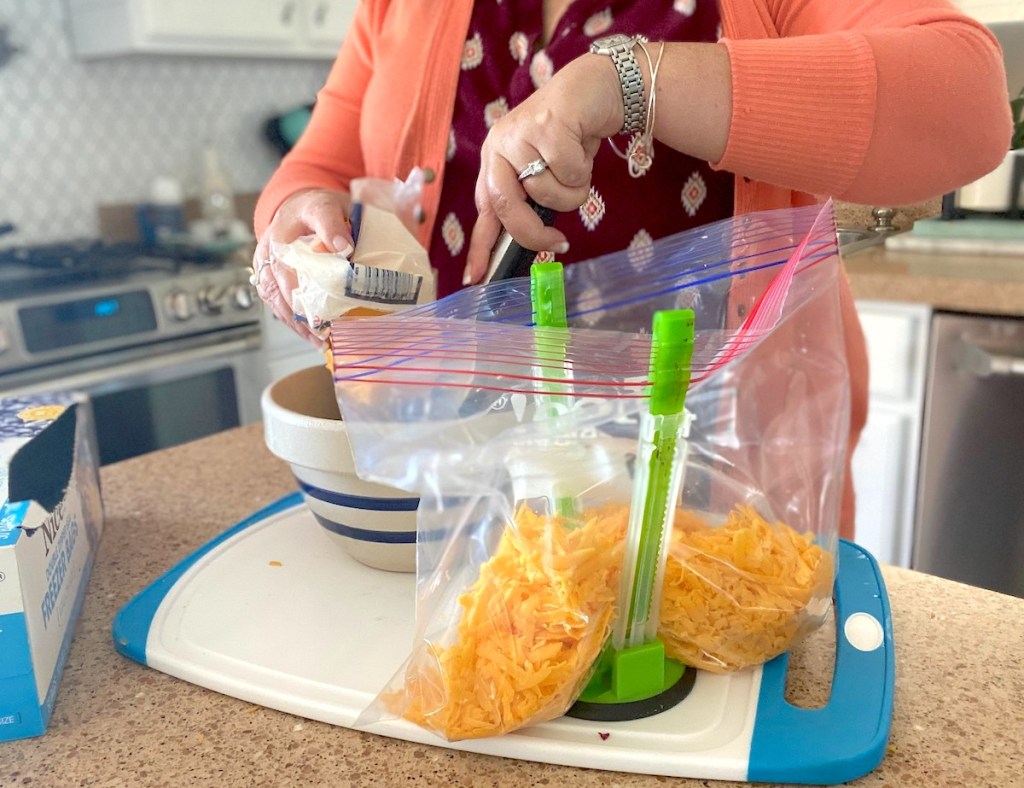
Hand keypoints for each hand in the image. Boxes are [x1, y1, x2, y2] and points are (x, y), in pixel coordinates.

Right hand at [252, 188, 353, 343]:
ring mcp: (264, 264)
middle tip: (321, 332)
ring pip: (274, 298)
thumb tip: (343, 246)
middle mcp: (268, 248)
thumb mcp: (328, 206)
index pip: (286, 261)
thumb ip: (333, 223)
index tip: (316, 312)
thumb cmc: (318, 208)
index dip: (298, 289)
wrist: (301, 206)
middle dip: (298, 313)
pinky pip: (275, 302)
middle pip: (276, 286)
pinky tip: (310, 334)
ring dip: (295, 322)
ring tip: (318, 340)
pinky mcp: (267, 277)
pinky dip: (292, 320)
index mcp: (283, 229)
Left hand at [463, 53, 623, 284]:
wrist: (596, 89)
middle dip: (534, 232)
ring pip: (547, 193)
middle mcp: (499, 146)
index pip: (483, 209)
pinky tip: (583, 147)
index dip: (479, 246)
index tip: (474, 279)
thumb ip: (529, 199)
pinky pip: (571, 174)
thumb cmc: (570, 136)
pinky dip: (585, 170)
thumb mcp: (544, 171)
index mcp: (494, 160)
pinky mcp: (548, 124)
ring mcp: (521, 133)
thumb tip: (527, 241)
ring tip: (576, 166)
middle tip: (558, 242)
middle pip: (509, 207)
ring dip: (573, 191)